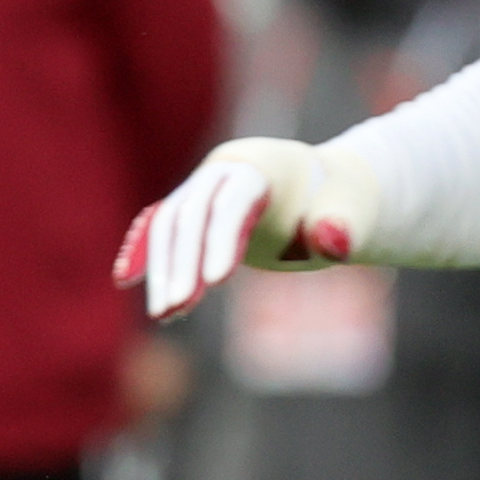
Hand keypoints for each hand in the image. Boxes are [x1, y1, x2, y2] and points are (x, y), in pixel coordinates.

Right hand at [112, 137, 379, 320]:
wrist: (328, 189)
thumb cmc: (344, 204)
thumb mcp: (354, 214)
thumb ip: (343, 226)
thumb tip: (333, 243)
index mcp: (263, 164)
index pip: (232, 202)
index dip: (220, 240)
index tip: (215, 283)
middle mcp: (224, 169)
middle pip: (191, 214)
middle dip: (180, 263)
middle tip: (175, 310)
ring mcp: (204, 186)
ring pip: (170, 225)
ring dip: (162, 271)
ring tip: (165, 315)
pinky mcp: (194, 207)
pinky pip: (161, 228)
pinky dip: (145, 254)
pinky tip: (125, 281)